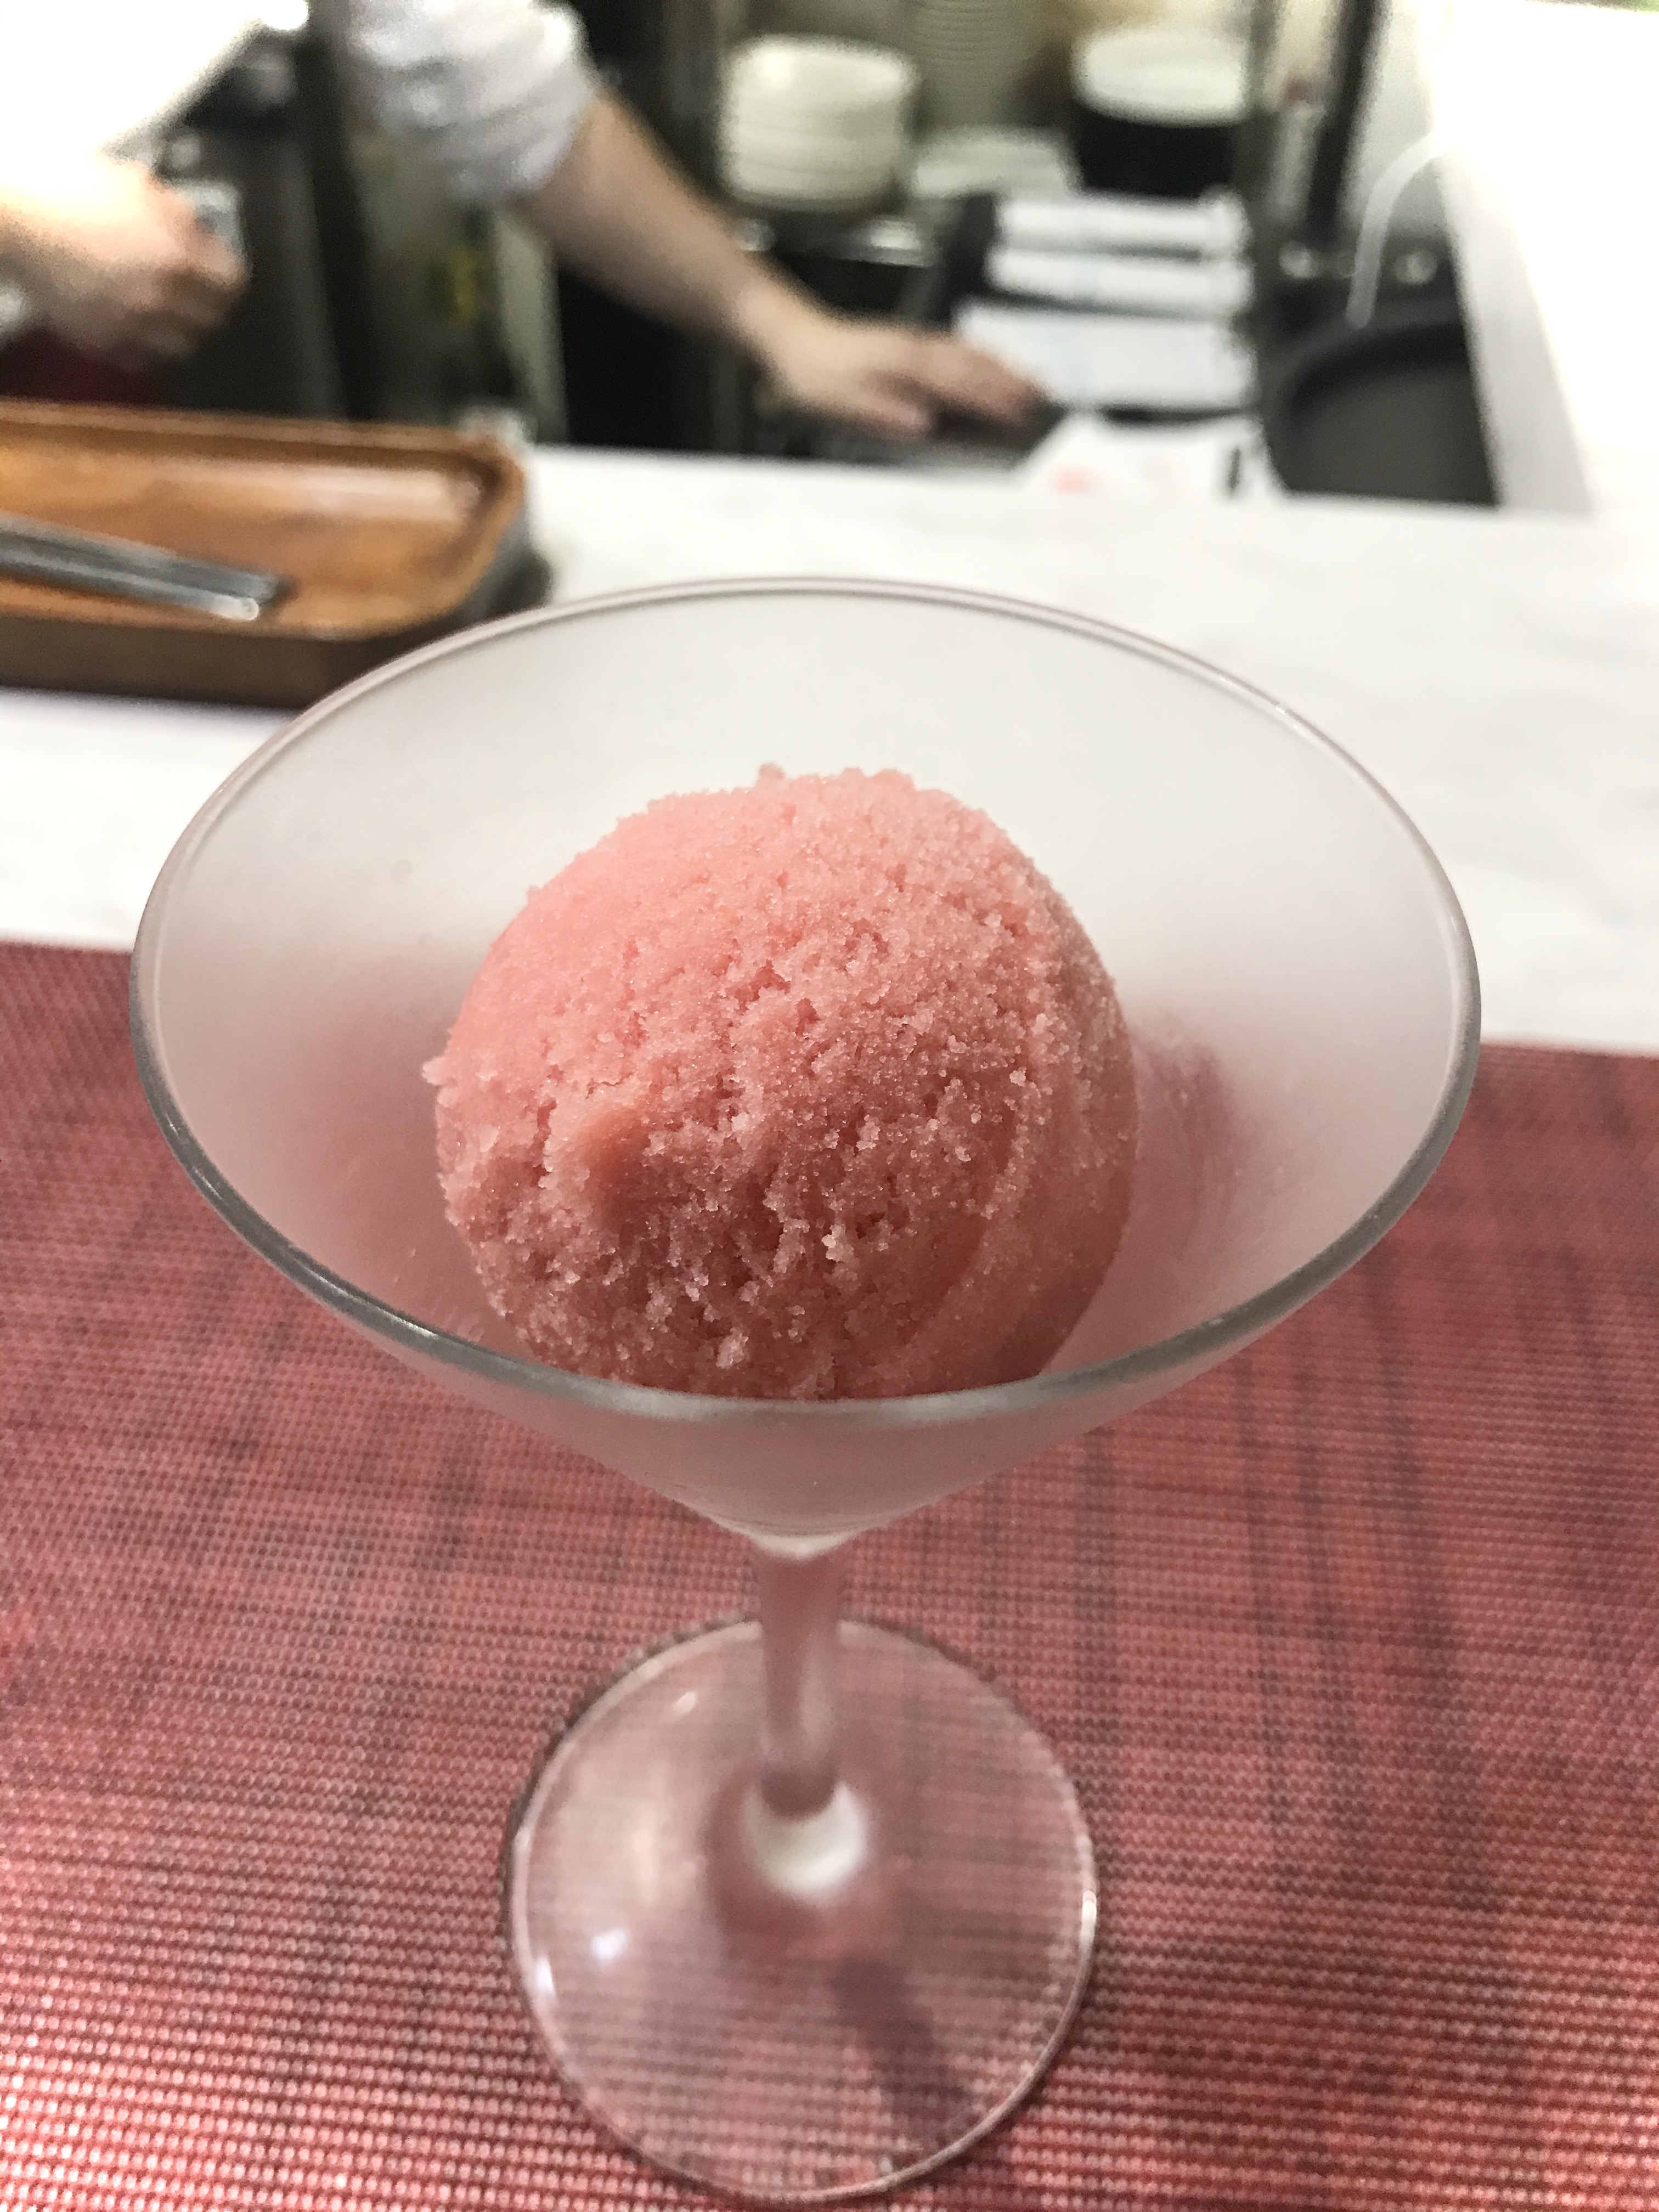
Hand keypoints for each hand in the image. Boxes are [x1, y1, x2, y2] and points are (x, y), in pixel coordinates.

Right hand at [0, 156, 245, 366]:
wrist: (16, 222)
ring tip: (169, 309)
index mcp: (178, 258)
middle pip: (212, 320)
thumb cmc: (71, 192)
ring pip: (182, 345)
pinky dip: (148, 345)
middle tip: (198, 289)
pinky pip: (144, 357)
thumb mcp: (139, 184)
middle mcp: (163, 300)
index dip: (229, 273)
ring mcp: (133, 327)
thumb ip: (181, 215)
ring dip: (182, 329)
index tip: (221, 267)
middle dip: (209, 302)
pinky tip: (137, 323)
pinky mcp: (104, 343)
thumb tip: (204, 234)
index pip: (233, 284)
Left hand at [734, 282, 1041, 438]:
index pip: (959, 383)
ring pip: (969, 352)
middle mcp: (915, 347)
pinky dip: (981, 356)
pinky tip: (991, 363)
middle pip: (974, 364)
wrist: (790, 335)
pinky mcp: (909, 341)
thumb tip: (923, 423)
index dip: (992, 400)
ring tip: (1031, 383)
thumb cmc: (813, 372)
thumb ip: (884, 410)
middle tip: (1042, 400)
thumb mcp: (841, 400)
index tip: (1021, 413)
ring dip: (1002, 367)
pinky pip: (956, 346)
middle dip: (1010, 382)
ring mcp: (914, 341)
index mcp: (903, 364)